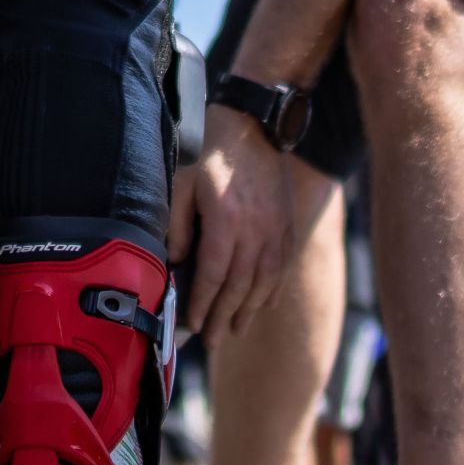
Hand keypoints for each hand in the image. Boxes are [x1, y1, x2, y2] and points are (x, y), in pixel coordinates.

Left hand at [170, 108, 319, 341]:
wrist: (253, 123)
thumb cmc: (210, 151)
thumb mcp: (182, 183)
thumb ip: (178, 226)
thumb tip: (175, 264)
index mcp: (228, 221)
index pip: (215, 276)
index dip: (203, 304)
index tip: (192, 325)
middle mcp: (257, 230)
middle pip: (241, 286)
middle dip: (224, 317)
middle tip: (211, 340)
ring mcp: (277, 228)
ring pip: (265, 281)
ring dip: (251, 310)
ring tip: (236, 330)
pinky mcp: (288, 223)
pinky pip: (283, 265)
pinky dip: (274, 289)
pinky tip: (266, 304)